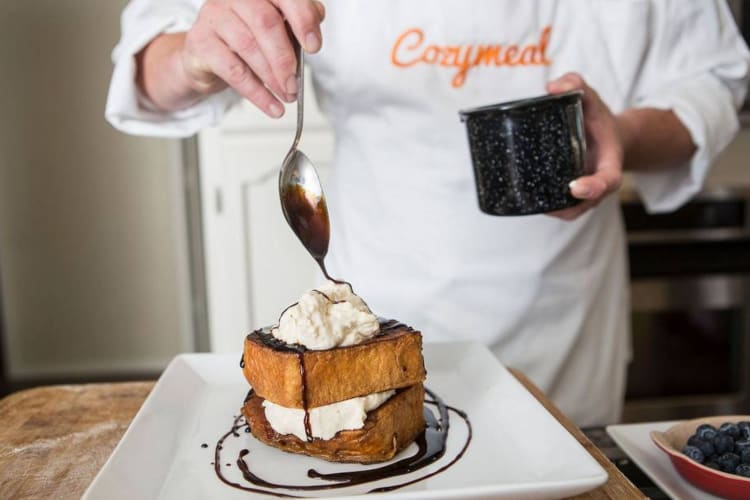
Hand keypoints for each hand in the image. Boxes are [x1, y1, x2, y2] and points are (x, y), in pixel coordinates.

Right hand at [181, 0, 324, 117]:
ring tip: (287, 96)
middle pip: (266, 23)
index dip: (303, 21)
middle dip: (286, 58)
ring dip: (273, 78)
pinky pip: (234, 71)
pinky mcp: (201, 43)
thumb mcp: (275, 30)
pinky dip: (257, 93)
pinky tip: (272, 106)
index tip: (314, 47)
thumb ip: (296, 26)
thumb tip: (314, 33)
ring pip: (249, 47)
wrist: (206, 57)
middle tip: (296, 83)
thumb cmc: (244, 40)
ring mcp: (214, 17)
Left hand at [545, 73, 623, 219]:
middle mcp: (598, 180)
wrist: (604, 135)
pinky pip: (562, 208)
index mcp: (610, 162)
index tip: (575, 186)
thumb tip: (552, 87)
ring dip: (555, 212)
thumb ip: (576, 85)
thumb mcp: (590, 97)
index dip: (593, 188)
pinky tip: (528, 202)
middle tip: (546, 205)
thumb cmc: (596, 118)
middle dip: (569, 208)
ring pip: (572, 211)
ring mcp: (585, 192)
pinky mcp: (571, 195)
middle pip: (586, 204)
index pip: (607, 181)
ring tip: (532, 205)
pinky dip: (548, 208)